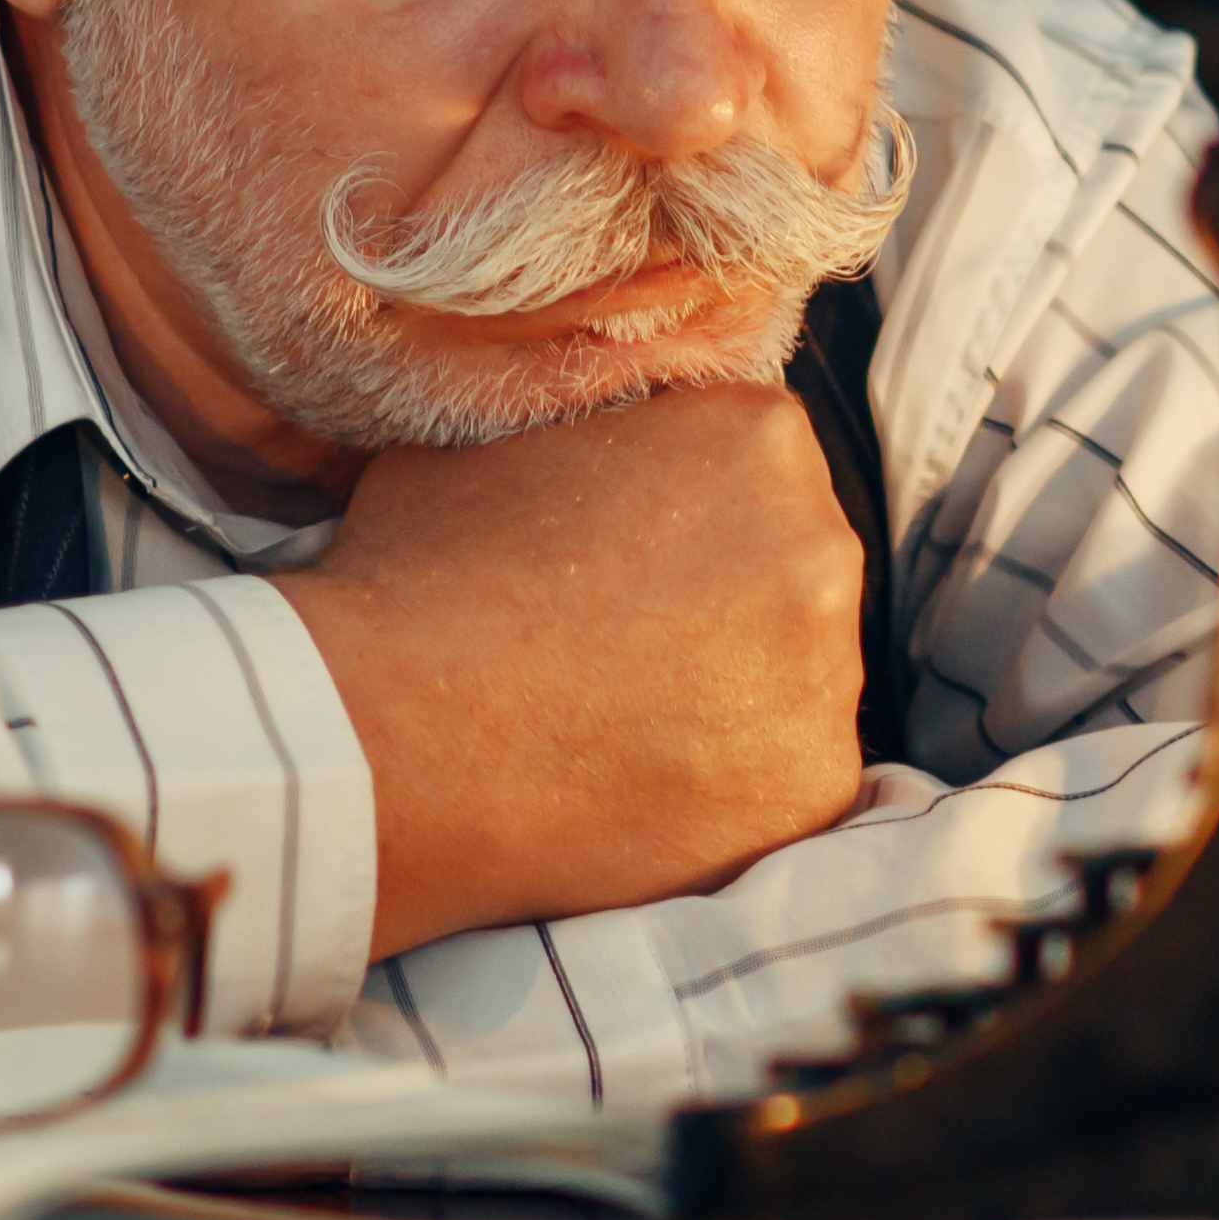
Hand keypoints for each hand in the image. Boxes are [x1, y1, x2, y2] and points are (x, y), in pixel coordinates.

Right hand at [270, 384, 874, 954]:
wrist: (389, 733)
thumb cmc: (420, 578)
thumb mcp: (503, 439)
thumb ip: (597, 428)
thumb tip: (606, 443)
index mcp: (758, 437)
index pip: (753, 467)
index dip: (684, 514)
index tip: (624, 558)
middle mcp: (822, 544)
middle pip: (793, 569)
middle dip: (727, 601)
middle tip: (620, 646)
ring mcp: (830, 673)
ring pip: (796, 679)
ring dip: (734, 697)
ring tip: (615, 724)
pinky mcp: (813, 786)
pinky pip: (787, 780)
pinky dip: (729, 791)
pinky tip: (640, 788)